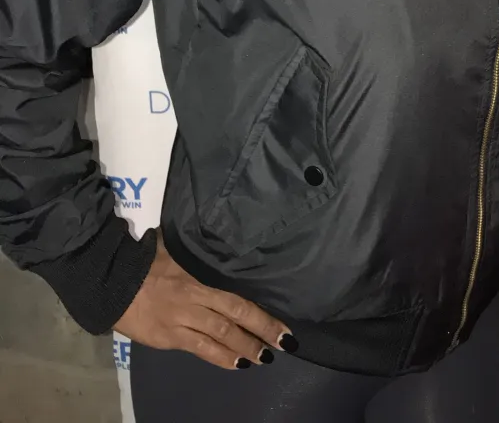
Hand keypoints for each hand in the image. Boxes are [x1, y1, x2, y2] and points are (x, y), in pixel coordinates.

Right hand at [116, 233, 293, 368]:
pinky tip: (236, 364)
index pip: (236, 300)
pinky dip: (219, 357)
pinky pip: (198, 349)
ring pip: (218, 336)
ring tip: (264, 358)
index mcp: (198, 279)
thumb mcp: (175, 250)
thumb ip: (196, 253)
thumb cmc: (145, 261)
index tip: (283, 326)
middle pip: (233, 318)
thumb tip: (217, 237)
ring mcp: (180, 322)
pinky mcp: (167, 337)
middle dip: (261, 332)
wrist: (110, 281)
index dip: (261, 315)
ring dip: (243, 348)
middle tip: (285, 344)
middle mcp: (194, 301)